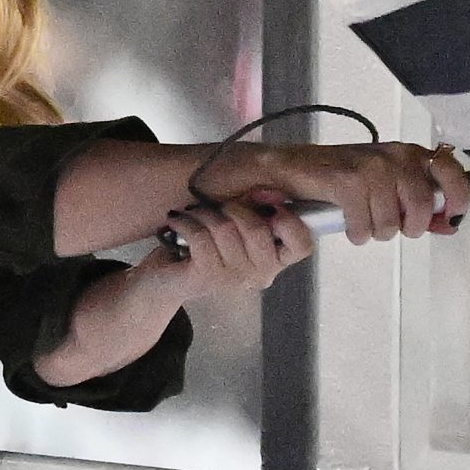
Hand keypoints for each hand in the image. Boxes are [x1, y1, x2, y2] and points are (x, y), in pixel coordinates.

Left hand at [151, 195, 314, 297]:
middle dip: (236, 207)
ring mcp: (233, 280)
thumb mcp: (238, 222)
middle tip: (219, 204)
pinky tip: (178, 220)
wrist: (167, 277)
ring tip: (194, 212)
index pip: (302, 246)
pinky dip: (186, 222)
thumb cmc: (207, 244)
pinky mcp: (206, 278)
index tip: (270, 203)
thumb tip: (270, 190)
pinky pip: (201, 237)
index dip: (290, 222)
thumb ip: (259, 208)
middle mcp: (260, 274)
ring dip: (206, 213)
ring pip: (226, 230)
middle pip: (259, 231)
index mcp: (275, 259)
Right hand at [197, 142, 469, 246]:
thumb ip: (420, 206)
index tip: (452, 217)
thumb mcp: (386, 191)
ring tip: (362, 223)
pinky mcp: (347, 179)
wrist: (288, 170)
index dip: (457, 198)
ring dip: (376, 232)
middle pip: (421, 207)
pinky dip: (357, 232)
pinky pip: (365, 224)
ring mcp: (371, 165)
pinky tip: (349, 226)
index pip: (451, 170)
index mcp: (408, 153)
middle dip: (407, 227)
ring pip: (393, 222)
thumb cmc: (338, 181)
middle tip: (388, 226)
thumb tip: (451, 224)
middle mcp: (394, 154)